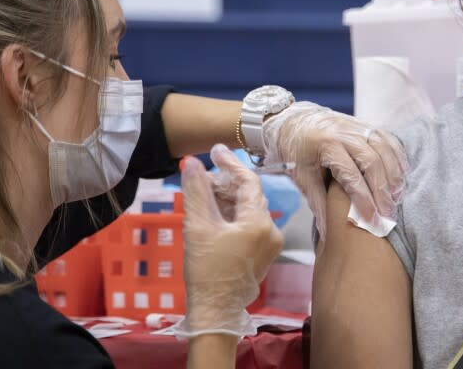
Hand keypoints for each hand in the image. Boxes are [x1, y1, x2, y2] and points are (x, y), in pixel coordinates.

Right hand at [175, 144, 283, 338]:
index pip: (248, 181)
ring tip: (202, 195)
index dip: (230, 163)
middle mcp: (272, 230)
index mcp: (259, 222)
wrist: (214, 313)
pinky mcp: (263, 254)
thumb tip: (191, 161)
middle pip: (248, 195)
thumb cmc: (206, 271)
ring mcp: (270, 244)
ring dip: (226, 199)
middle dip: (224, 183)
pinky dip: (232, 215)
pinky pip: (249, 224)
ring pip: (248, 210)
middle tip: (200, 177)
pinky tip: (212, 214)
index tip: (214, 151)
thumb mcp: (197, 227)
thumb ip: (196, 190)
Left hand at [262, 102, 406, 238]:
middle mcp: (345, 132)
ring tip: (397, 197)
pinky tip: (401, 175)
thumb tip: (326, 232)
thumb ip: (318, 202)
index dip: (364, 199)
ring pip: (384, 149)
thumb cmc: (295, 151)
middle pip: (372, 162)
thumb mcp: (301, 176)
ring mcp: (357, 125)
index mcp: (326, 144)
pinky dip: (397, 157)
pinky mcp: (364, 124)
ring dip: (394, 174)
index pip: (351, 175)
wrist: (292, 122)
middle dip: (382, 191)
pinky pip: (387, 138)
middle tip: (388, 214)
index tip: (372, 220)